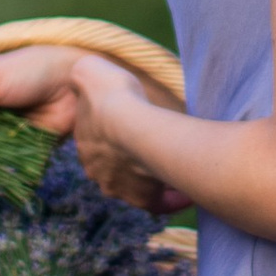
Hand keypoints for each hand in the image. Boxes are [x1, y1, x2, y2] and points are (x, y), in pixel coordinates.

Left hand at [68, 55, 183, 213]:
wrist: (127, 121)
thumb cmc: (114, 94)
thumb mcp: (93, 72)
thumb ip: (88, 73)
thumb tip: (87, 72)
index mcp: (88, 146)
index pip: (101, 146)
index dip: (118, 139)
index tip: (135, 134)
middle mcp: (99, 172)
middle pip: (119, 170)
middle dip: (136, 162)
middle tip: (158, 153)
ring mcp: (119, 187)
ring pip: (139, 187)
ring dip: (156, 179)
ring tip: (177, 169)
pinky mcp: (143, 197)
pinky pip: (159, 204)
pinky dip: (174, 200)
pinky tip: (188, 193)